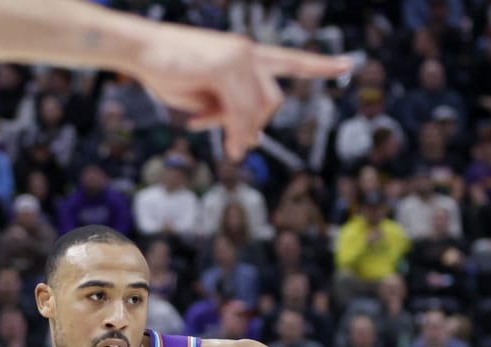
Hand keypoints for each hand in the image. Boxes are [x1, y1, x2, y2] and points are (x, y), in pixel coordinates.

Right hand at [130, 29, 350, 159]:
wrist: (141, 51)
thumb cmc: (170, 73)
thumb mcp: (207, 99)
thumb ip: (231, 112)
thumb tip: (253, 140)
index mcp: (248, 55)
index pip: (291, 60)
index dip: (320, 65)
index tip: (349, 66)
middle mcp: (249, 52)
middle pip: (273, 100)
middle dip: (258, 127)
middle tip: (238, 148)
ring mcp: (239, 56)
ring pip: (259, 107)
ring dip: (247, 134)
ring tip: (234, 152)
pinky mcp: (224, 66)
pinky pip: (241, 109)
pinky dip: (237, 131)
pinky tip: (231, 146)